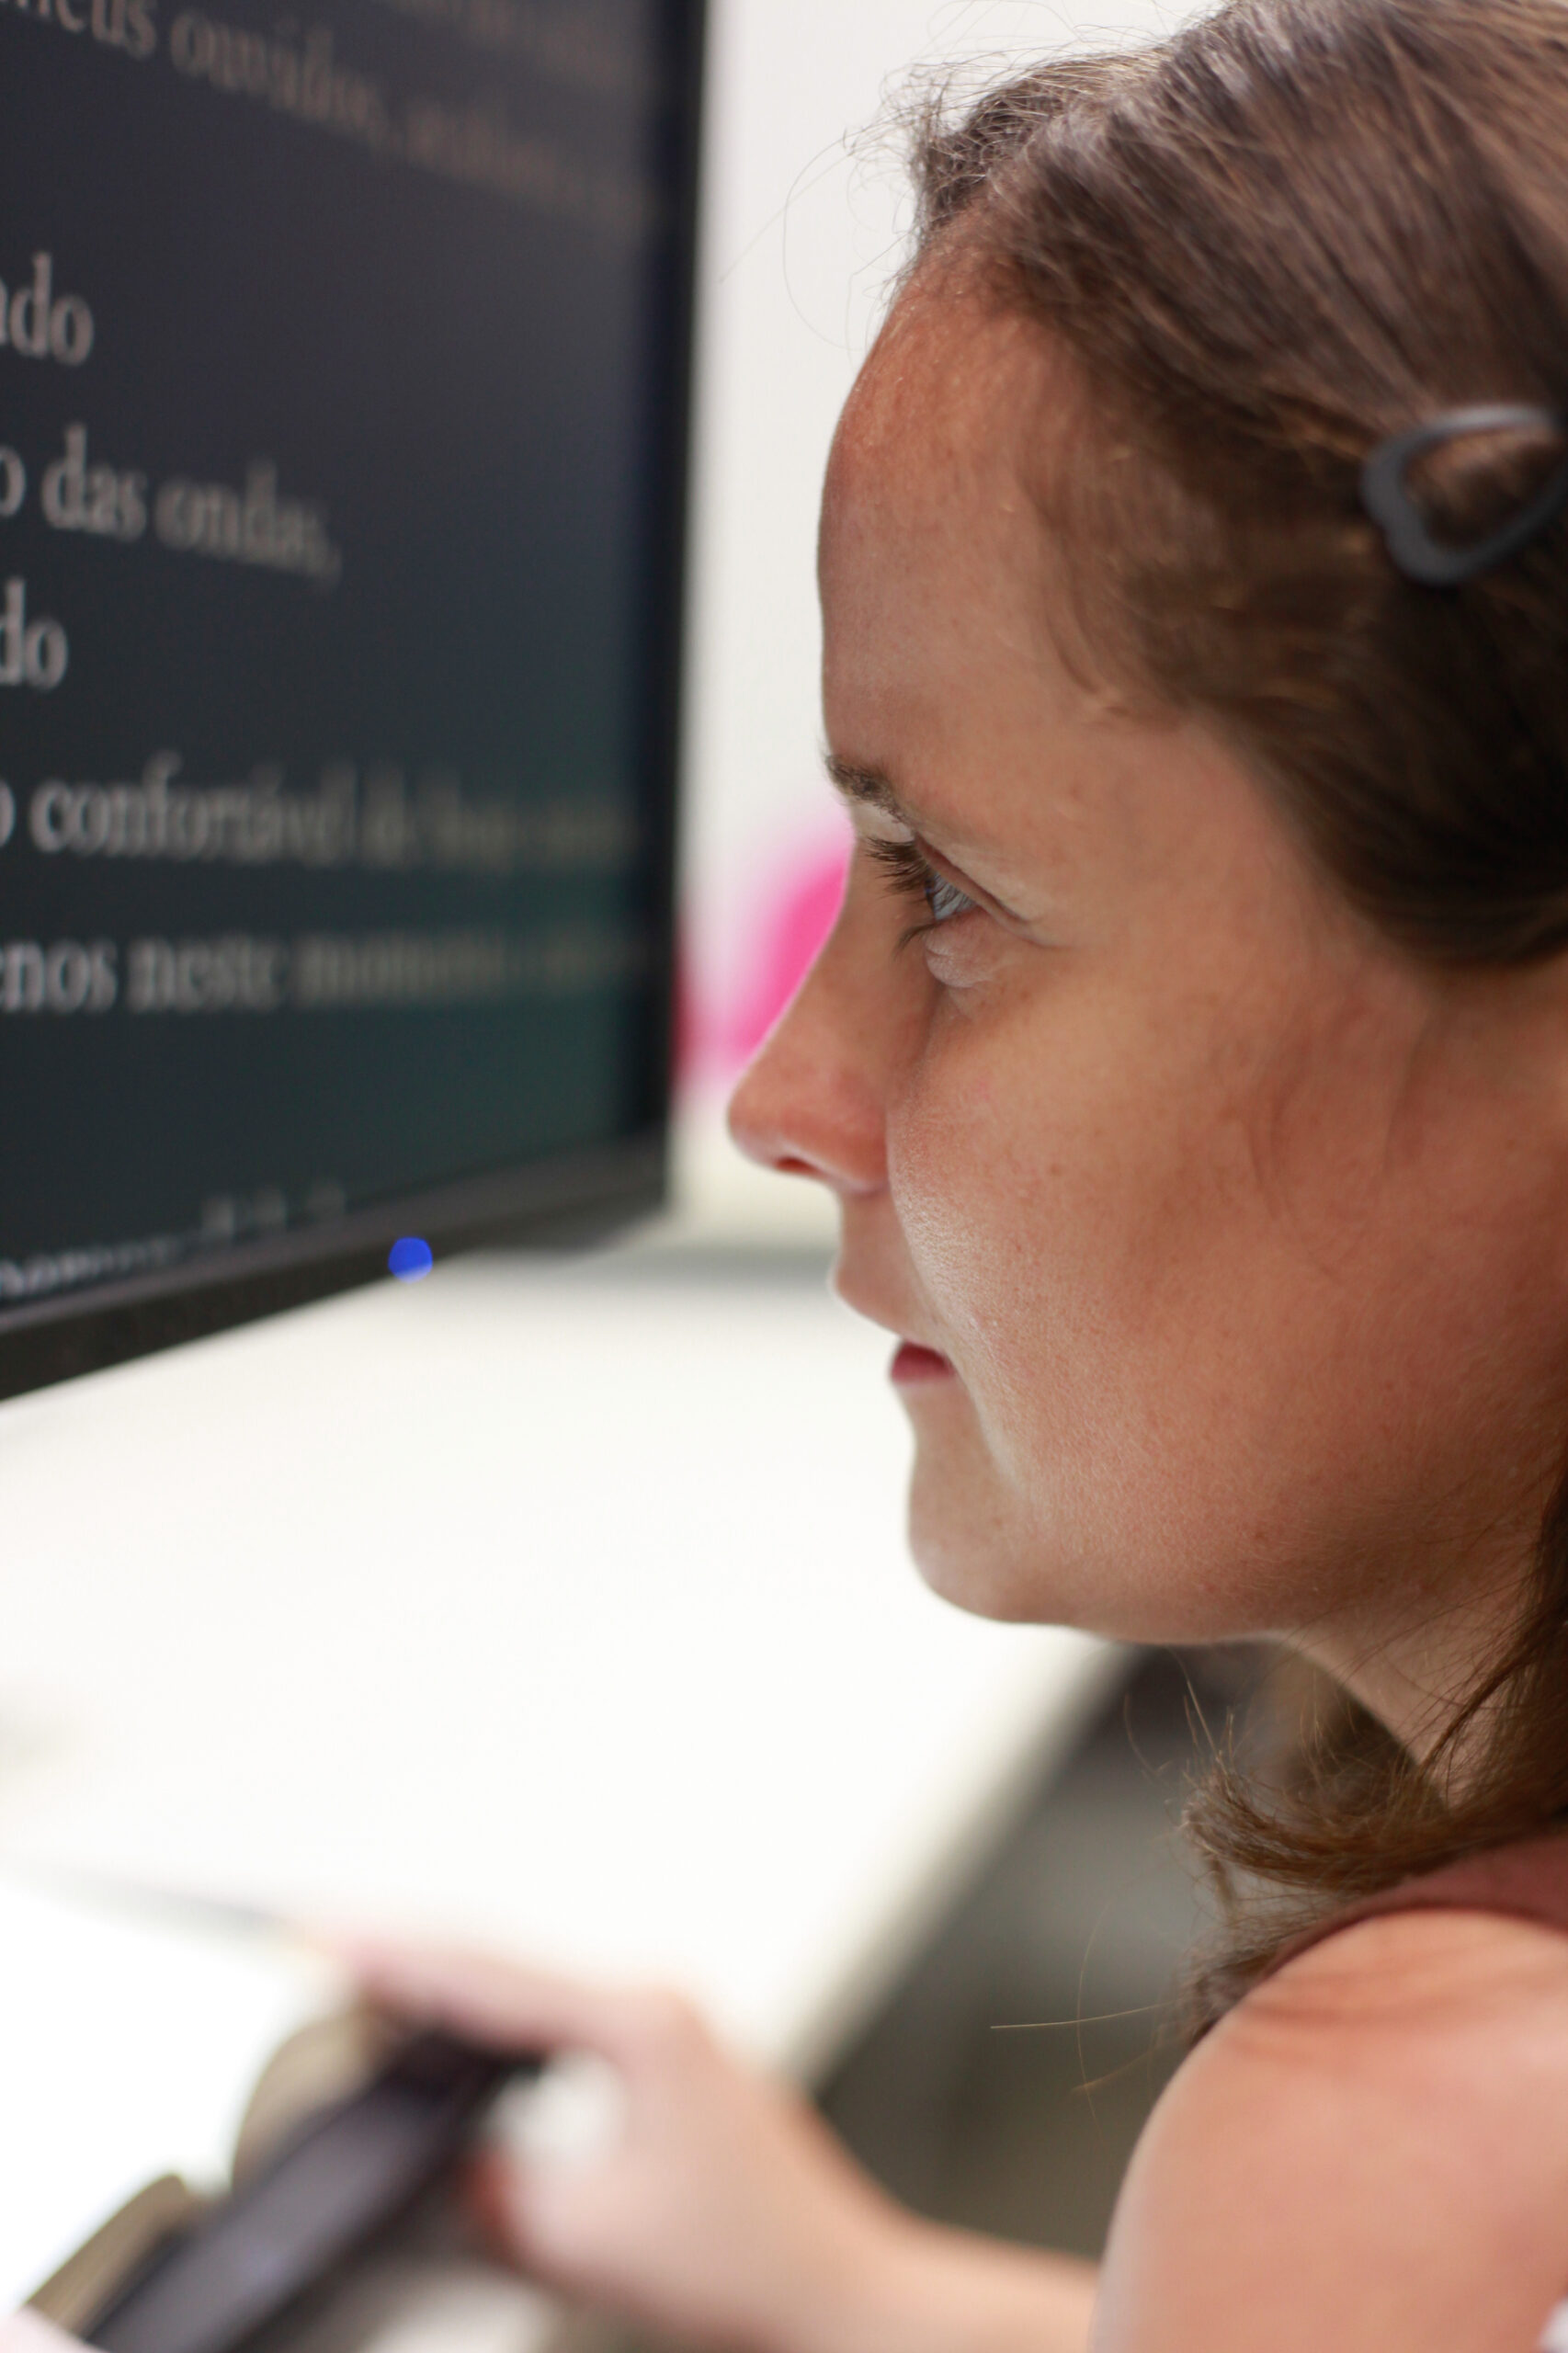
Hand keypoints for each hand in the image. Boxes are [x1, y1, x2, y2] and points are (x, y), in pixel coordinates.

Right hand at [346, 1940, 1096, 2352]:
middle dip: (412, 1953)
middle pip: (505, 1964)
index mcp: (638, 2023)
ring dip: (454, 1986)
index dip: (397, 1957)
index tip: (326, 1933)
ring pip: (532, 1991)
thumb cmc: (750, 2267)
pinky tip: (462, 2038)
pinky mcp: (665, 2066)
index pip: (489, 1978)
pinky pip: (559, 2025)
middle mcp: (654, 2007)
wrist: (839, 2297)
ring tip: (371, 1979)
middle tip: (327, 1940)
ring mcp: (666, 2031)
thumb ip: (495, 2198)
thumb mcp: (588, 2236)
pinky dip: (497, 2024)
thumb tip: (442, 2173)